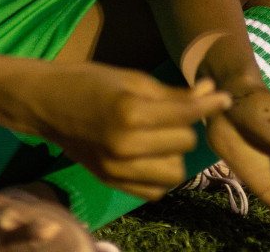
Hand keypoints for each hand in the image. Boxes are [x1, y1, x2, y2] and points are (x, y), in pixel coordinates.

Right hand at [26, 64, 231, 199]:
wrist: (45, 103)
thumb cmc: (88, 81)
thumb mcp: (131, 78)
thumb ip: (172, 93)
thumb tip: (211, 91)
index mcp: (129, 112)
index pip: (185, 114)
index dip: (209, 104)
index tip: (224, 97)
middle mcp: (125, 146)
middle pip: (184, 144)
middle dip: (184, 127)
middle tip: (169, 113)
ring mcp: (117, 169)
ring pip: (174, 172)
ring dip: (174, 153)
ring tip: (159, 137)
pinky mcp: (112, 183)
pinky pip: (155, 190)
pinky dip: (159, 174)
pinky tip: (150, 156)